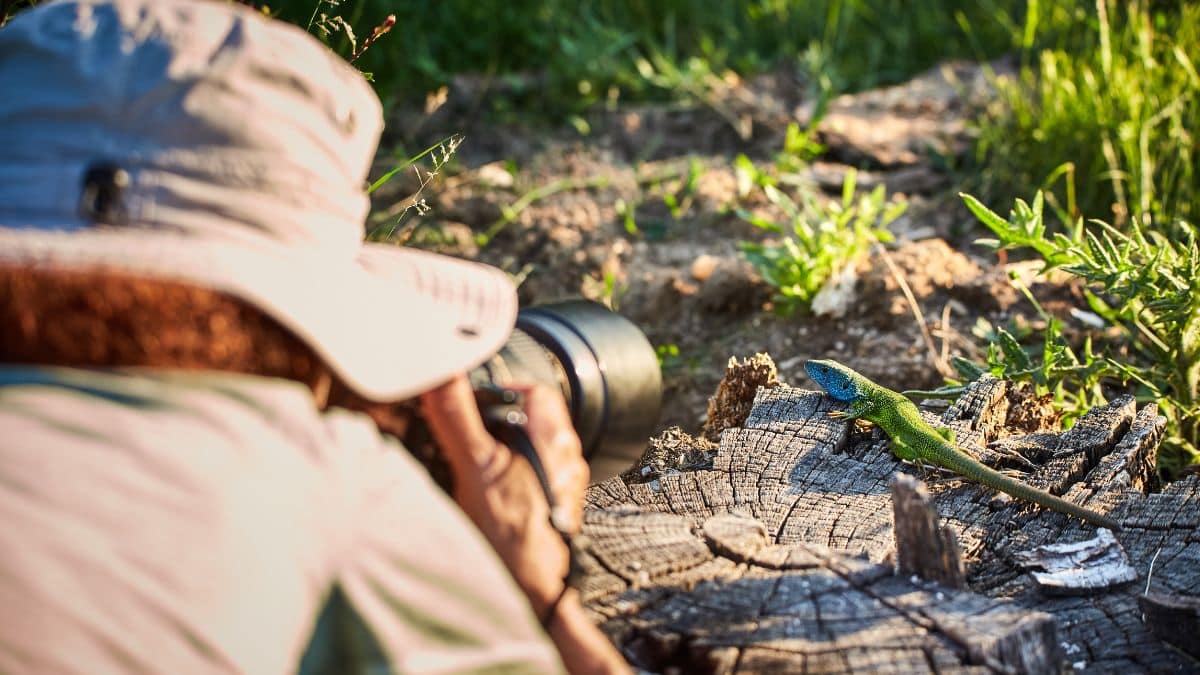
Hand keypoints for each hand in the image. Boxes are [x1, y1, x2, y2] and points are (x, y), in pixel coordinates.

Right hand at [419, 374, 588, 615]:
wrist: (531, 592)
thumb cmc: (510, 534)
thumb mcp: (474, 466)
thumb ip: (457, 414)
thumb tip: (440, 372)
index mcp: (553, 438)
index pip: (536, 392)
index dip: (504, 389)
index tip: (476, 398)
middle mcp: (565, 459)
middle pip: (533, 420)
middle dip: (499, 421)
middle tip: (467, 430)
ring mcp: (562, 487)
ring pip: (532, 452)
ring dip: (503, 451)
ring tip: (471, 463)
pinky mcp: (553, 512)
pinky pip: (532, 480)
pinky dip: (508, 478)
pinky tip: (486, 495)